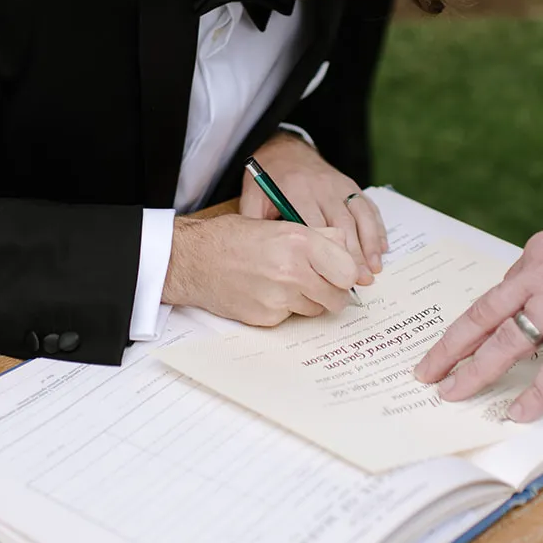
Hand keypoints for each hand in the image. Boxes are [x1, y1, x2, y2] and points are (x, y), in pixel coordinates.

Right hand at [163, 210, 359, 325]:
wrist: (194, 260)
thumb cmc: (234, 238)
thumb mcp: (280, 224)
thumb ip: (318, 236)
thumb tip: (347, 248)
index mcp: (300, 242)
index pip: (348, 271)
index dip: (345, 273)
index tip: (338, 273)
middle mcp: (292, 272)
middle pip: (337, 297)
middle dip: (331, 292)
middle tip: (317, 283)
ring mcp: (279, 298)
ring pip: (315, 309)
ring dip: (307, 300)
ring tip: (284, 282)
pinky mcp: (266, 318)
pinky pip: (290, 317)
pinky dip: (284, 308)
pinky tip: (265, 292)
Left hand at [239, 131, 387, 280]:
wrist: (283, 148)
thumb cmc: (267, 179)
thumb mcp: (253, 198)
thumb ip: (258, 225)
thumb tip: (264, 261)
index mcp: (295, 191)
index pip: (315, 226)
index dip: (326, 254)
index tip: (333, 277)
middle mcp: (321, 187)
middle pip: (342, 224)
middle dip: (354, 255)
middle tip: (360, 282)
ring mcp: (339, 185)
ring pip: (360, 216)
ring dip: (370, 244)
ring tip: (375, 270)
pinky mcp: (350, 184)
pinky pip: (368, 207)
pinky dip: (377, 228)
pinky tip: (381, 249)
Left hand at [413, 196, 542, 421]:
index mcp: (538, 255)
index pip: (502, 292)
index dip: (482, 321)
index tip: (464, 339)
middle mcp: (538, 277)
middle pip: (482, 316)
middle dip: (451, 346)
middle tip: (427, 370)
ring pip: (505, 342)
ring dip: (474, 371)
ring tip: (451, 394)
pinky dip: (535, 394)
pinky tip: (518, 413)